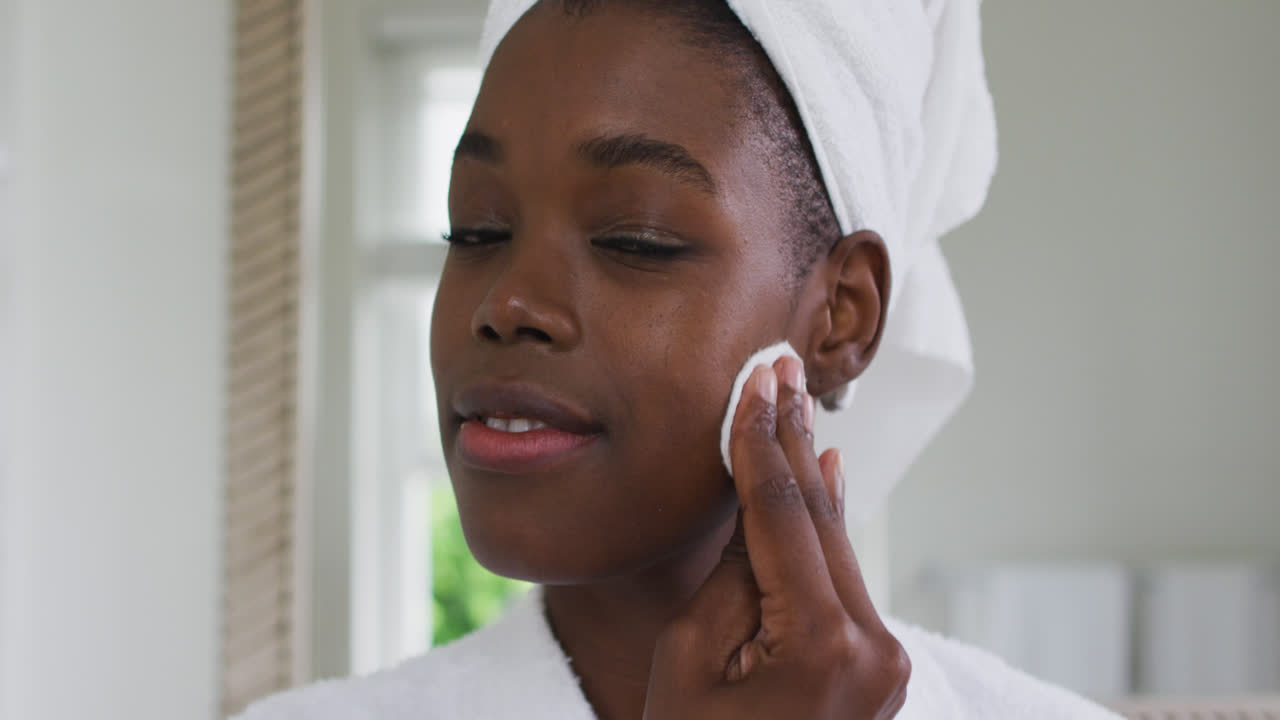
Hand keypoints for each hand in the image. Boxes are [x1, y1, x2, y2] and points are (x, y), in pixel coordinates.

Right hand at [642, 356, 909, 719]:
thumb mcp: (690, 661)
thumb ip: (735, 575)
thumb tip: (762, 502)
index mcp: (822, 647)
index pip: (784, 514)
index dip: (762, 441)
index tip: (755, 380)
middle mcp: (872, 649)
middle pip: (821, 519)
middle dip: (792, 440)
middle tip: (779, 369)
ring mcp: (884, 663)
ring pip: (837, 545)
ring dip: (809, 477)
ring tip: (791, 407)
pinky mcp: (878, 670)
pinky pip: (844, 580)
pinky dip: (823, 529)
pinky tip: (822, 477)